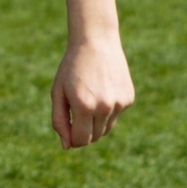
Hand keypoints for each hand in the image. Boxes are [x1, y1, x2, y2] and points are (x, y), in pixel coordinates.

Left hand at [50, 35, 133, 149]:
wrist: (96, 41)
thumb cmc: (71, 67)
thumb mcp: (58, 92)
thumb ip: (59, 121)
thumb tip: (66, 146)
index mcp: (83, 106)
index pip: (80, 140)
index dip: (72, 139)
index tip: (68, 127)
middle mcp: (104, 106)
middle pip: (94, 137)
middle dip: (84, 131)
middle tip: (77, 110)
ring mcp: (119, 103)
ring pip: (106, 129)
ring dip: (96, 122)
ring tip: (89, 98)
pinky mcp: (128, 98)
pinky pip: (116, 115)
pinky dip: (108, 109)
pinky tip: (103, 89)